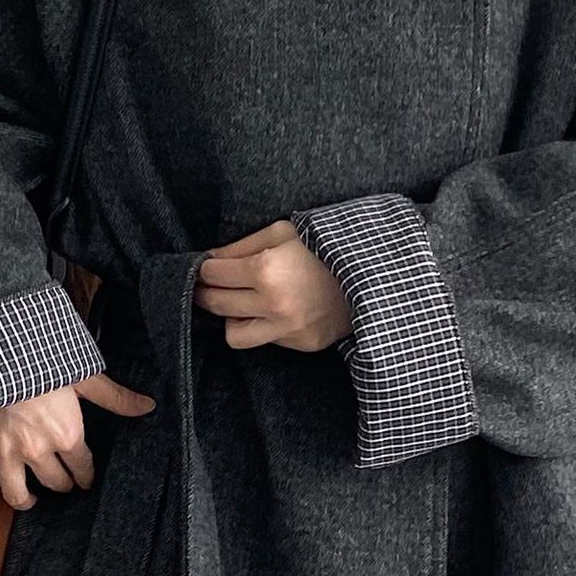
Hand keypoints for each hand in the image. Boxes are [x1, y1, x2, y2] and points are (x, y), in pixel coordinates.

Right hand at [0, 371, 155, 509]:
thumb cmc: (39, 358)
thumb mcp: (82, 374)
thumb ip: (113, 397)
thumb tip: (148, 406)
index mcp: (66, 435)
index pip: (83, 468)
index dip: (86, 475)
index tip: (86, 478)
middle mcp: (36, 450)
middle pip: (56, 483)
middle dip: (63, 484)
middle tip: (63, 482)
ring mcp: (5, 451)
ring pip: (17, 493)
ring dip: (26, 499)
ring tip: (30, 499)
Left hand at [192, 219, 352, 351]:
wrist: (371, 274)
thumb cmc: (325, 246)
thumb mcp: (283, 232)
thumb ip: (241, 245)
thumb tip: (209, 258)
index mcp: (266, 270)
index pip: (213, 274)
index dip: (204, 268)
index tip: (205, 266)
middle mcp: (274, 304)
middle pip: (217, 304)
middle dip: (206, 292)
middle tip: (207, 284)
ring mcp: (288, 329)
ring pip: (233, 334)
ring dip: (232, 317)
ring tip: (241, 303)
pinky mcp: (301, 343)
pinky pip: (265, 340)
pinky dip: (263, 326)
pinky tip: (274, 309)